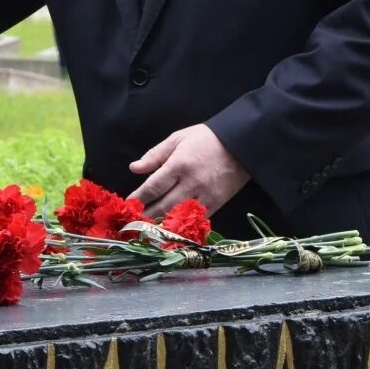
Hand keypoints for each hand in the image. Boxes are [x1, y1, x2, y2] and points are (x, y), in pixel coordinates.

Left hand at [127, 124, 247, 217]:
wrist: (241, 145)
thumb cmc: (205, 139)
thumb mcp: (177, 139)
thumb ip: (155, 155)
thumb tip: (134, 168)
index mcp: (179, 165)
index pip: (153, 187)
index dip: (139, 198)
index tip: (128, 204)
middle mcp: (191, 183)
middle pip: (164, 206)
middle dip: (147, 215)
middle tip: (133, 221)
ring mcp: (205, 196)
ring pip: (180, 216)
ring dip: (162, 224)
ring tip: (147, 229)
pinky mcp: (216, 204)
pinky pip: (196, 220)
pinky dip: (183, 226)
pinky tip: (171, 230)